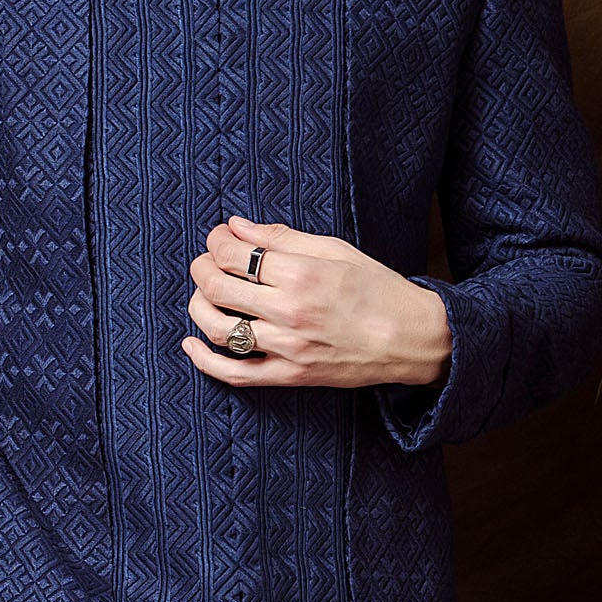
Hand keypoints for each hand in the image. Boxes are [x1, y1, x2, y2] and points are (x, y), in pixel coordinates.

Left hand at [184, 217, 451, 389]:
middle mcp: (290, 312)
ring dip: (197, 306)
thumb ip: (283, 238)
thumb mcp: (336, 250)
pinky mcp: (289, 376)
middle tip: (206, 261)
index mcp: (303, 275)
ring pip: (218, 328)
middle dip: (202, 267)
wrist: (411, 340)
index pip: (235, 254)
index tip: (218, 238)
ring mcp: (287, 348)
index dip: (216, 242)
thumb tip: (237, 226)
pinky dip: (205, 361)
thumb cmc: (378, 290)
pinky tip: (191, 345)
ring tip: (202, 294)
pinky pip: (235, 374)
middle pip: (218, 286)